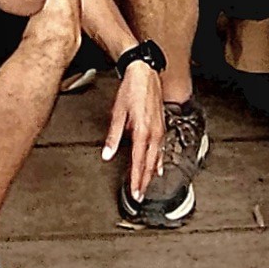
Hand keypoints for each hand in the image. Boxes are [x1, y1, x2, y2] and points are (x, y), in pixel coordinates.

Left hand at [103, 62, 165, 197]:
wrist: (144, 71)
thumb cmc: (131, 89)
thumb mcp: (118, 112)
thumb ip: (113, 136)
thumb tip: (106, 155)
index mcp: (142, 130)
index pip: (139, 161)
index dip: (136, 179)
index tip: (134, 193)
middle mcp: (153, 132)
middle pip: (149, 163)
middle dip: (145, 181)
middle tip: (139, 196)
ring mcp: (160, 128)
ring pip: (157, 157)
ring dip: (152, 173)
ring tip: (147, 186)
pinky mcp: (162, 124)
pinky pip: (162, 148)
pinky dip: (159, 160)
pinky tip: (159, 167)